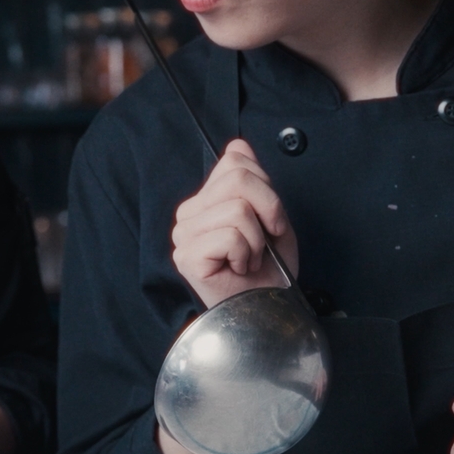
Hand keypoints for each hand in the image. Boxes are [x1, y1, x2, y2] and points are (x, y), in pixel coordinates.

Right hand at [171, 139, 297, 307]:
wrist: (270, 309)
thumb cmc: (271, 269)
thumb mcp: (270, 214)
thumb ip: (253, 180)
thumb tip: (237, 144)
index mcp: (205, 200)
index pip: (235, 161)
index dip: (266, 190)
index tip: (268, 222)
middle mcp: (188, 214)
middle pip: (237, 179)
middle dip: (266, 210)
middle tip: (263, 243)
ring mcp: (183, 235)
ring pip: (237, 208)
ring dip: (257, 239)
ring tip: (249, 259)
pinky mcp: (186, 256)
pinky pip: (231, 235)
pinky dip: (247, 254)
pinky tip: (239, 269)